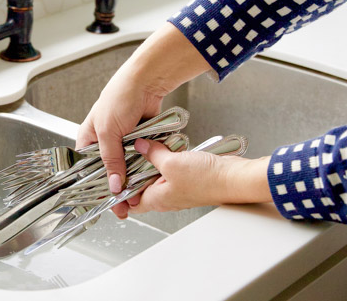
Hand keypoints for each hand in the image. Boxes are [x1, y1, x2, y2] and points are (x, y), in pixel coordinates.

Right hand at [76, 23, 211, 195]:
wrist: (147, 82)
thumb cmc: (119, 97)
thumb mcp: (109, 133)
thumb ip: (111, 160)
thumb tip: (114, 185)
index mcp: (88, 139)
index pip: (88, 170)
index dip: (97, 187)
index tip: (107, 203)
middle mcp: (104, 142)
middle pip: (109, 172)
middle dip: (117, 189)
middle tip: (125, 206)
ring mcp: (123, 142)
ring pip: (127, 168)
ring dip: (133, 181)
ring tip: (138, 197)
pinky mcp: (140, 140)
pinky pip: (142, 159)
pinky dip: (145, 169)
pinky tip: (147, 182)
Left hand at [122, 138, 271, 217]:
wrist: (234, 177)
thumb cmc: (207, 180)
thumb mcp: (171, 163)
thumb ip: (152, 154)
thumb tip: (140, 146)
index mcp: (157, 199)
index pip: (130, 201)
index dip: (119, 190)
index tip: (111, 175)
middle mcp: (166, 195)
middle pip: (141, 184)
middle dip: (134, 169)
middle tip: (126, 153)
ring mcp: (177, 186)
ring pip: (156, 174)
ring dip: (151, 160)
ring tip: (145, 145)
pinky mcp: (188, 177)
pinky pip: (170, 167)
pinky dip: (166, 156)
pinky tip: (165, 145)